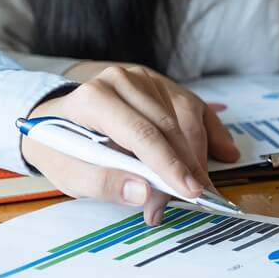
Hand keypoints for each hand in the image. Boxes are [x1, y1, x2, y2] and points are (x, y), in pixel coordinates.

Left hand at [23, 65, 240, 224]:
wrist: (55, 121)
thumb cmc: (62, 149)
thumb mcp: (69, 175)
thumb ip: (104, 184)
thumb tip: (144, 194)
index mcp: (94, 98)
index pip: (141, 132)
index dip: (169, 165)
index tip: (190, 192)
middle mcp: (122, 80)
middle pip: (169, 124)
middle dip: (187, 165)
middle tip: (194, 199)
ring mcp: (144, 78)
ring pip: (187, 115)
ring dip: (199, 153)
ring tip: (200, 185)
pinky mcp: (160, 84)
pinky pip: (194, 108)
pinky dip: (210, 133)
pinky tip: (223, 153)